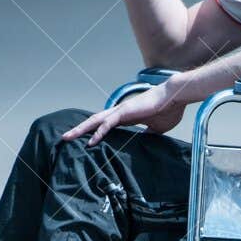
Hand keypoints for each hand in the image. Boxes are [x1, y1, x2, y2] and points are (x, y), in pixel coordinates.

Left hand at [61, 83, 186, 145]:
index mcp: (126, 116)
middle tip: (66, 137)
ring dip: (81, 130)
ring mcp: (120, 111)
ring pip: (95, 121)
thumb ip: (149, 135)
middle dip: (79, 129)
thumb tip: (146, 143)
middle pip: (94, 121)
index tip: (86, 141)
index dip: (94, 132)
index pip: (104, 125)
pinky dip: (98, 133)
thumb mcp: (158, 128)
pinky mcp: (124, 112)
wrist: (174, 98)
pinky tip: (90, 142)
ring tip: (68, 137)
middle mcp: (119, 112)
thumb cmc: (169, 110)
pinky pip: (107, 124)